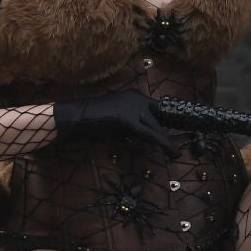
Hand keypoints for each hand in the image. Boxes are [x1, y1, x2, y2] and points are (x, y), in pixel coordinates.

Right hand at [52, 90, 179, 155]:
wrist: (75, 118)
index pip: (156, 108)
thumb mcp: (116, 122)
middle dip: (164, 133)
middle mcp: (136, 98)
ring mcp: (132, 106)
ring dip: (165, 141)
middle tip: (174, 149)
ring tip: (175, 153)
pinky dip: (164, 144)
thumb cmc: (91, 122)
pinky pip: (150, 134)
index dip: (165, 121)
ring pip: (156, 127)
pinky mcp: (128, 119)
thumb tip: (146, 138)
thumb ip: (130, 126)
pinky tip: (173, 153)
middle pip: (158, 118)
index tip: (175, 130)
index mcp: (133, 96)